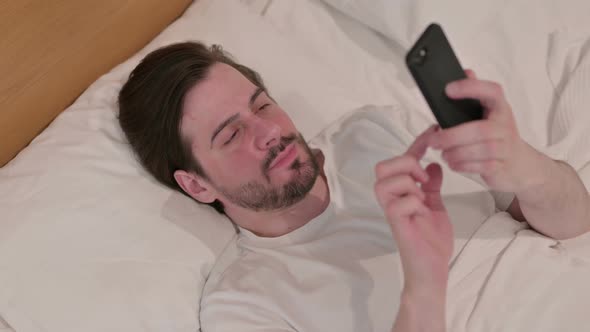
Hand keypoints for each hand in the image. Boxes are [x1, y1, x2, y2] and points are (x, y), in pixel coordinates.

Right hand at [374, 124, 452, 293]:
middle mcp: (391, 199)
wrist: (433, 269)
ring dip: (410, 184)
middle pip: (383, 166)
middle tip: (423, 179)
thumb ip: (431, 186)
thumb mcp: (435, 206)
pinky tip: (422, 213)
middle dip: (406, 164)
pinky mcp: (396, 224)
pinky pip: (400, 202)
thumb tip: (432, 164)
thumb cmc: (431, 241)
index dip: (418, 143)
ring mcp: (391, 211)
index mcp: (400, 193)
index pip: (403, 160)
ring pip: (388, 181)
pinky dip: (416, 202)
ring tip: (422, 198)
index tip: (433, 130)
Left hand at [428, 69, 534, 191]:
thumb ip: (476, 94)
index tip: (448, 89)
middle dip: (452, 136)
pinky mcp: (501, 166)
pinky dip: (462, 166)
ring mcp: (505, 147)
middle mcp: (505, 126)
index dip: (471, 88)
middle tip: (433, 139)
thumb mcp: (488, 112)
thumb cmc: (497, 135)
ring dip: (455, 153)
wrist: (520, 163)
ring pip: (479, 150)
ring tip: (443, 152)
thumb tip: (466, 71)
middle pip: (480, 130)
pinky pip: (480, 167)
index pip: (492, 92)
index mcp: (500, 108)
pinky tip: (453, 163)